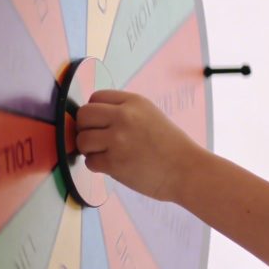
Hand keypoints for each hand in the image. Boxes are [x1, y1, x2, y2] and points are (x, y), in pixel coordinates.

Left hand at [75, 89, 203, 201]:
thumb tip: (95, 118)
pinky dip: (97, 166)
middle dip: (86, 128)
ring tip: (105, 154)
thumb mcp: (150, 114)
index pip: (95, 97)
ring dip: (89, 149)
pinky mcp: (114, 163)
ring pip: (82, 140)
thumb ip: (124, 111)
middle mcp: (123, 117)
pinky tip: (111, 166)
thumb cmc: (170, 146)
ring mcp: (117, 140)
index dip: (94, 112)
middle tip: (97, 139)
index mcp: (133, 102)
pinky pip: (90, 162)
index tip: (100, 124)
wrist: (186, 170)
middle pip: (84, 115)